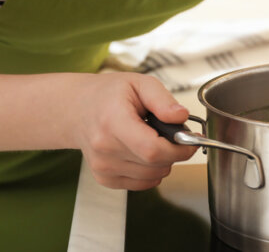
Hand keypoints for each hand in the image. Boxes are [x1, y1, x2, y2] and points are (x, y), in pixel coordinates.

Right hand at [71, 72, 196, 190]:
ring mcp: (103, 167)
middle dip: (174, 152)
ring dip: (164, 162)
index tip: (190, 139)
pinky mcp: (104, 178)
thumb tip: (181, 116)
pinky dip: (151, 171)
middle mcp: (104, 148)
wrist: (78, 110)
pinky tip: (143, 152)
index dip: (179, 149)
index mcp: (113, 122)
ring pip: (152, 176)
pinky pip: (142, 183)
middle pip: (155, 164)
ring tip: (153, 139)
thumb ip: (163, 100)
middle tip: (172, 135)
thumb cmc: (109, 95)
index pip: (152, 149)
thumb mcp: (139, 83)